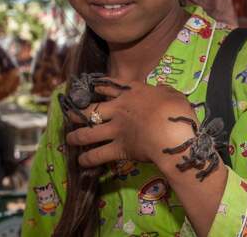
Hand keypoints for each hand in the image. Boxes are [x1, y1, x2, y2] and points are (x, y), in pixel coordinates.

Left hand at [65, 78, 196, 168]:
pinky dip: (87, 159)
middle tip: (70, 114)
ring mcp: (116, 129)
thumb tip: (160, 88)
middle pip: (91, 109)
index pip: (110, 85)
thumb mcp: (173, 94)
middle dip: (78, 112)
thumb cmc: (177, 112)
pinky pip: (97, 155)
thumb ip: (164, 91)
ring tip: (69, 139)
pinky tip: (81, 161)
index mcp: (132, 92)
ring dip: (76, 136)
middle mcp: (119, 109)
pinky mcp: (118, 149)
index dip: (98, 86)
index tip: (90, 87)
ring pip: (87, 133)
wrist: (173, 134)